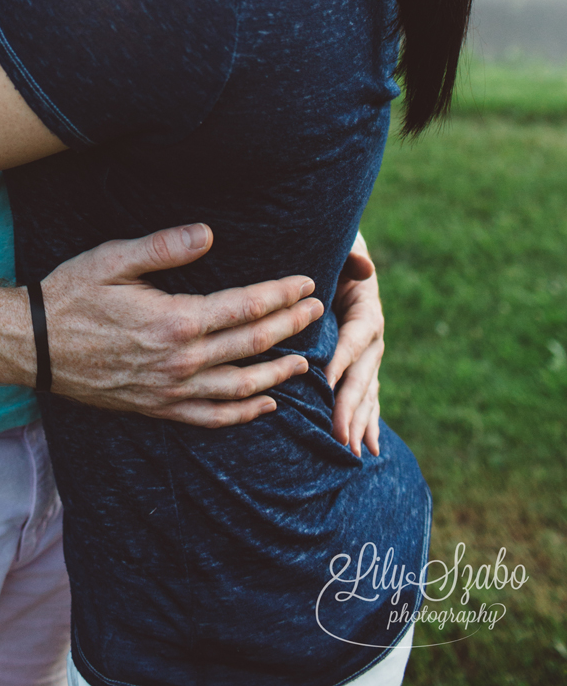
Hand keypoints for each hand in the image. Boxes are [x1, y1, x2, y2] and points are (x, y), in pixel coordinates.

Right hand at [41, 224, 324, 425]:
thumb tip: (209, 234)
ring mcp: (171, 389)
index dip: (280, 295)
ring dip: (278, 373)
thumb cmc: (69, 295)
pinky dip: (245, 414)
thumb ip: (162, 247)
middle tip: (316, 311)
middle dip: (290, 326)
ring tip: (303, 360)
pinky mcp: (158, 407)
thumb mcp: (111, 259)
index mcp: (175, 321)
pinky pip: (213, 418)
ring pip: (241, 386)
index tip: (305, 283)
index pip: (245, 307)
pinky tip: (265, 404)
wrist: (32, 345)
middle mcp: (181, 361)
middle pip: (252, 344)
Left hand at [323, 235, 383, 455]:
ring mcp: (369, 355)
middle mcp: (372, 338)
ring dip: (359, 422)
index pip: (355, 338)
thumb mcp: (342, 247)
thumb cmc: (331, 251)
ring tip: (353, 450)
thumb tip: (365, 266)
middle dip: (350, 406)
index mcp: (366, 310)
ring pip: (366, 392)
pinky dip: (367, 421)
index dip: (343, 358)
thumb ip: (350, 257)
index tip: (326, 380)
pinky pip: (366, 396)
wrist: (338, 257)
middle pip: (362, 375)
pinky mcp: (362, 366)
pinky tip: (369, 448)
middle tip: (340, 435)